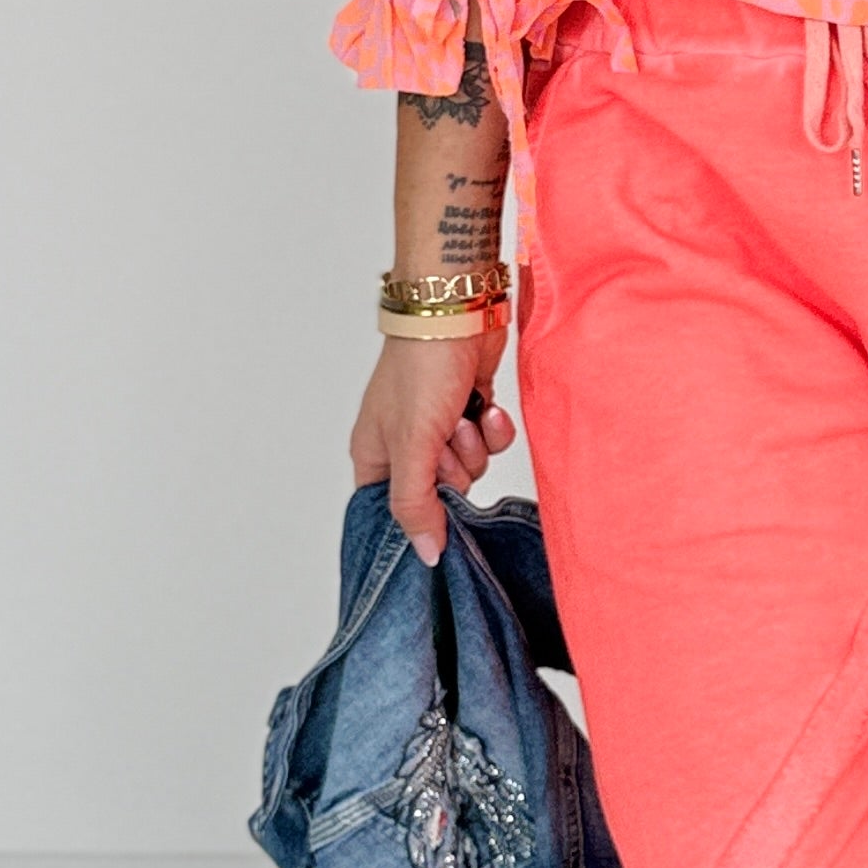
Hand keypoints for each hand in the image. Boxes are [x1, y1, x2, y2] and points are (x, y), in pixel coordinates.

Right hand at [349, 314, 515, 565]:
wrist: (458, 313)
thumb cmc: (422, 369)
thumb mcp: (413, 445)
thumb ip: (416, 504)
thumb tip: (425, 555)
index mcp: (375, 454)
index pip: (393, 510)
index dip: (420, 514)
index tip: (438, 507)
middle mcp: (405, 444)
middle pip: (442, 493)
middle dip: (454, 467)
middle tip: (446, 439)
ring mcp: (439, 427)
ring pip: (471, 468)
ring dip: (474, 443)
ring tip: (463, 413)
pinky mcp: (470, 410)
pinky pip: (490, 442)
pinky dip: (492, 426)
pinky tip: (484, 404)